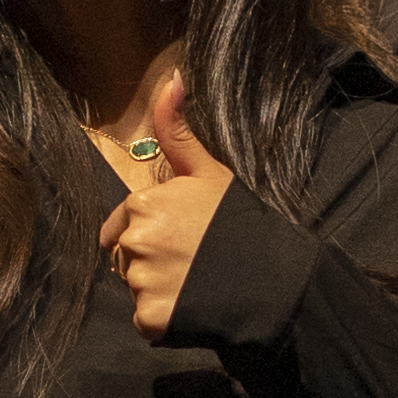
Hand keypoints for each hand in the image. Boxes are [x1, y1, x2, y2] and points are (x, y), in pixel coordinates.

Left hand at [99, 72, 232, 336]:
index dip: (152, 230)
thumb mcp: (210, 173)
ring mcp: (142, 283)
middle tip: (194, 261)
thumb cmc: (241, 223)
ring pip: (136, 287)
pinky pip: (146, 320)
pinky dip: (164, 319)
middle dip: (152, 259)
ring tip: (197, 284)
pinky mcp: (150, 319)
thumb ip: (178, 132)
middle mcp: (135, 243)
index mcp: (144, 205)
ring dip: (158, 289)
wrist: (274, 282)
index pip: (122, 223)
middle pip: (126, 255)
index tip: (184, 237)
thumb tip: (171, 77)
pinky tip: (194, 307)